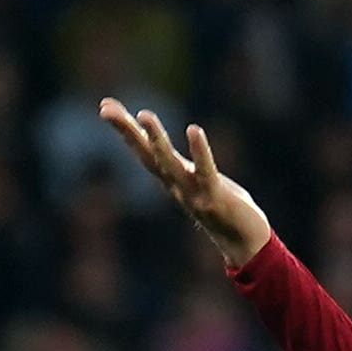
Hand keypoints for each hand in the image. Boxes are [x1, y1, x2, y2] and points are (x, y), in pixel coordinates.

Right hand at [99, 98, 271, 268]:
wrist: (246, 245)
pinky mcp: (216, 198)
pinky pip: (205, 171)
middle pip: (146, 155)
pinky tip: (193, 130)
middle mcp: (176, 186)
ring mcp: (193, 193)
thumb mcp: (197, 182)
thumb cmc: (224, 209)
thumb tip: (165, 150)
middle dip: (126, 132)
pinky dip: (199, 151)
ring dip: (156, 139)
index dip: (125, 129)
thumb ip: (180, 168)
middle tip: (105, 109)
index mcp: (172, 179)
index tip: (105, 105)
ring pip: (170, 163)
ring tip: (143, 114)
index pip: (143, 150)